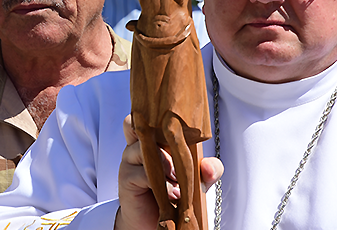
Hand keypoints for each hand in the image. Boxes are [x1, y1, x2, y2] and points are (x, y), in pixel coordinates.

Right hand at [114, 115, 222, 229]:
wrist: (153, 222)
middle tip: (179, 163)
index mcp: (153, 140)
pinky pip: (144, 173)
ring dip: (167, 166)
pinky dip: (162, 185)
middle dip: (164, 142)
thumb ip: (205, 171)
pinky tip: (171, 195)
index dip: (159, 118)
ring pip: (147, 149)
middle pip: (141, 126)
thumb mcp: (195, 182)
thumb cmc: (171, 195)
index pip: (149, 117)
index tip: (177, 130)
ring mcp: (129, 160)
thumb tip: (210, 167)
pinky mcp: (126, 178)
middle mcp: (138, 146)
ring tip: (177, 184)